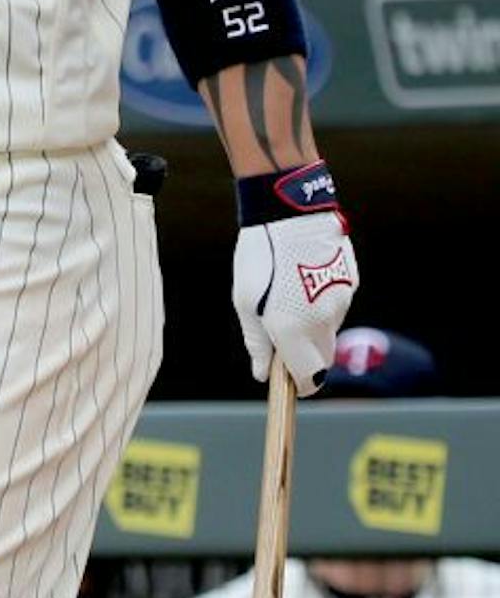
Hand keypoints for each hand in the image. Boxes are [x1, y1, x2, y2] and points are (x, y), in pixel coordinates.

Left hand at [233, 213, 357, 395]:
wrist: (289, 212)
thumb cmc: (259, 256)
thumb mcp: (244, 299)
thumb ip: (257, 340)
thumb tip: (262, 373)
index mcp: (293, 329)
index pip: (308, 377)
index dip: (299, 385)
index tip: (290, 383)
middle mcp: (323, 320)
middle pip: (323, 358)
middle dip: (306, 357)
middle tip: (283, 336)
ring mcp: (342, 301)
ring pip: (330, 329)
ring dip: (313, 324)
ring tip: (289, 293)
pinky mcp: (352, 282)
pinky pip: (339, 303)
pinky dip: (324, 301)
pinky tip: (305, 277)